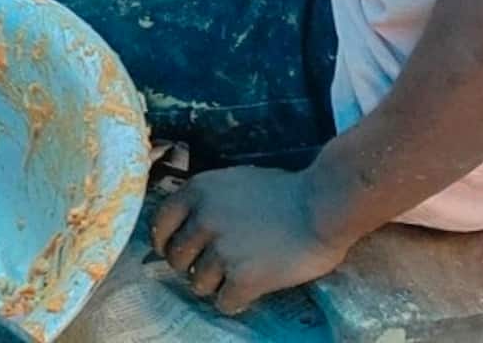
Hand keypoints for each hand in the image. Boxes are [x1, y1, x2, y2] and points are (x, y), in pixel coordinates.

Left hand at [151, 167, 352, 315]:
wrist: (322, 207)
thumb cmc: (285, 191)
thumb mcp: (235, 180)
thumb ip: (209, 199)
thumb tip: (191, 221)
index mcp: (197, 191)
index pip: (160, 223)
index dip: (163, 240)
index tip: (169, 250)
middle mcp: (203, 220)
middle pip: (175, 257)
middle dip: (188, 266)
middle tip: (208, 267)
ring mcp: (222, 251)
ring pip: (197, 283)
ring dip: (212, 285)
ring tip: (232, 279)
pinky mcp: (244, 278)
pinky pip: (224, 302)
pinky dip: (233, 301)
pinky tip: (247, 292)